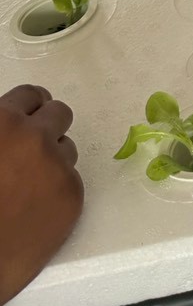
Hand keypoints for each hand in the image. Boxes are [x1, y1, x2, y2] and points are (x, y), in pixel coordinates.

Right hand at [0, 85, 82, 305]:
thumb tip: (9, 124)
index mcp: (2, 122)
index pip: (31, 95)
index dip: (28, 110)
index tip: (27, 120)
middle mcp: (34, 137)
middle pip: (59, 114)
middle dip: (47, 129)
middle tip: (32, 152)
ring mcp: (57, 166)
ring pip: (68, 149)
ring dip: (53, 160)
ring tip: (29, 188)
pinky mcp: (73, 197)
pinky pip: (73, 181)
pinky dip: (58, 191)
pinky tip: (35, 211)